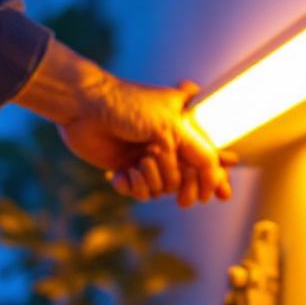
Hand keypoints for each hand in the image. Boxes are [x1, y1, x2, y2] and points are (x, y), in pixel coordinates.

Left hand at [12, 40, 230, 204]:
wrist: (84, 106)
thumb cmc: (129, 108)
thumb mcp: (170, 127)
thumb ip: (197, 153)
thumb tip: (215, 180)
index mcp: (183, 128)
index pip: (208, 158)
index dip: (217, 177)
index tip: (221, 195)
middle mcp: (167, 144)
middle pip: (186, 179)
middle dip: (180, 184)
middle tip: (183, 198)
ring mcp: (146, 157)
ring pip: (161, 188)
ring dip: (149, 182)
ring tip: (136, 166)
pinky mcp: (125, 168)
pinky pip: (138, 191)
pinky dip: (130, 186)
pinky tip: (121, 175)